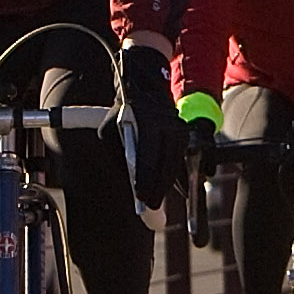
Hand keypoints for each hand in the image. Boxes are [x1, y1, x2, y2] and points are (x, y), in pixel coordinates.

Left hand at [117, 45, 181, 209]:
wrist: (146, 86)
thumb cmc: (123, 111)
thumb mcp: (110, 127)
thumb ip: (117, 151)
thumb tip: (127, 178)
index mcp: (149, 122)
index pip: (148, 155)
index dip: (145, 178)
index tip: (140, 197)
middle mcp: (168, 125)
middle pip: (165, 162)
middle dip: (157, 187)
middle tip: (150, 206)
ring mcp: (179, 129)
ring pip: (175, 162)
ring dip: (166, 184)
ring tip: (156, 202)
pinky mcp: (183, 134)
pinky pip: (180, 159)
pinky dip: (178, 177)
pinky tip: (178, 192)